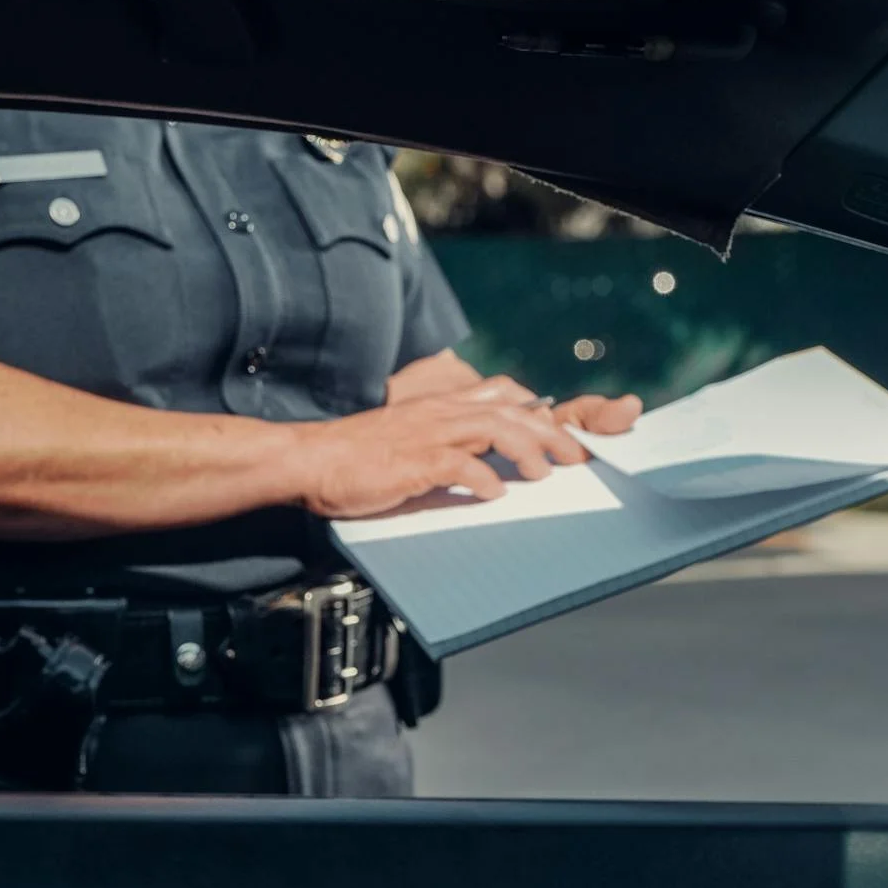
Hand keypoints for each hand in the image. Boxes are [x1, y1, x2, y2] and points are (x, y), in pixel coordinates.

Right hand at [285, 387, 642, 518]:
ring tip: (546, 473)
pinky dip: (483, 478)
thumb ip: (444, 443)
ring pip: (494, 429)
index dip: (541, 410)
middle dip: (551, 433)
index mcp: (440, 406)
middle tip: (577, 457)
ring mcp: (427, 435)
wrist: (310, 460)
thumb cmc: (355, 457)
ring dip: (526, 451)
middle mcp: (440, 413)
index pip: (503, 394)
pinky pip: (458, 465)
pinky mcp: (413, 462)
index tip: (564, 432)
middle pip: (512, 411)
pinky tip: (495, 493)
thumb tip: (480, 463)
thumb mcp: (407, 438)